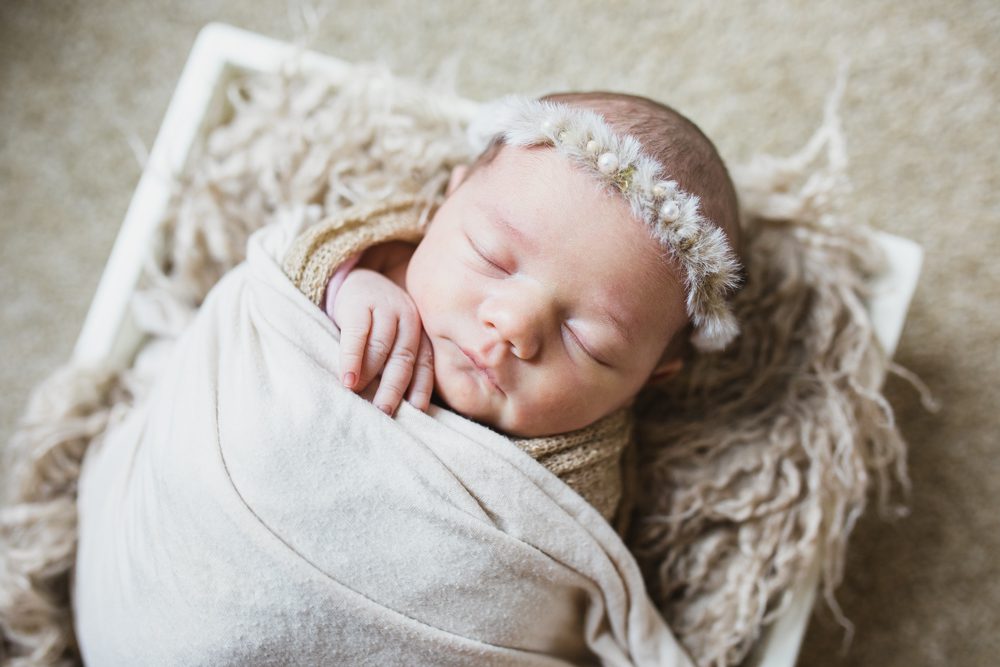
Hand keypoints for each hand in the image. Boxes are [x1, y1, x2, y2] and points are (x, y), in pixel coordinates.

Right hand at [331, 268, 434, 414]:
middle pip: (404, 358)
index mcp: (420, 332)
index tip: (416, 412)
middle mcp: (408, 318)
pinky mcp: (359, 303)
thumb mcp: (393, 341)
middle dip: (394, 388)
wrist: (355, 283)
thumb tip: (401, 409)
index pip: (424, 363)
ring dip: (370, 375)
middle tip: (385, 411)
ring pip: (381, 346)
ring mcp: (384, 307)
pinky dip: (352, 359)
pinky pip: (356, 335)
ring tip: (361, 397)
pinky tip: (347, 379)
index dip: (421, 388)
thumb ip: (397, 365)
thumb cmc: (375, 326)